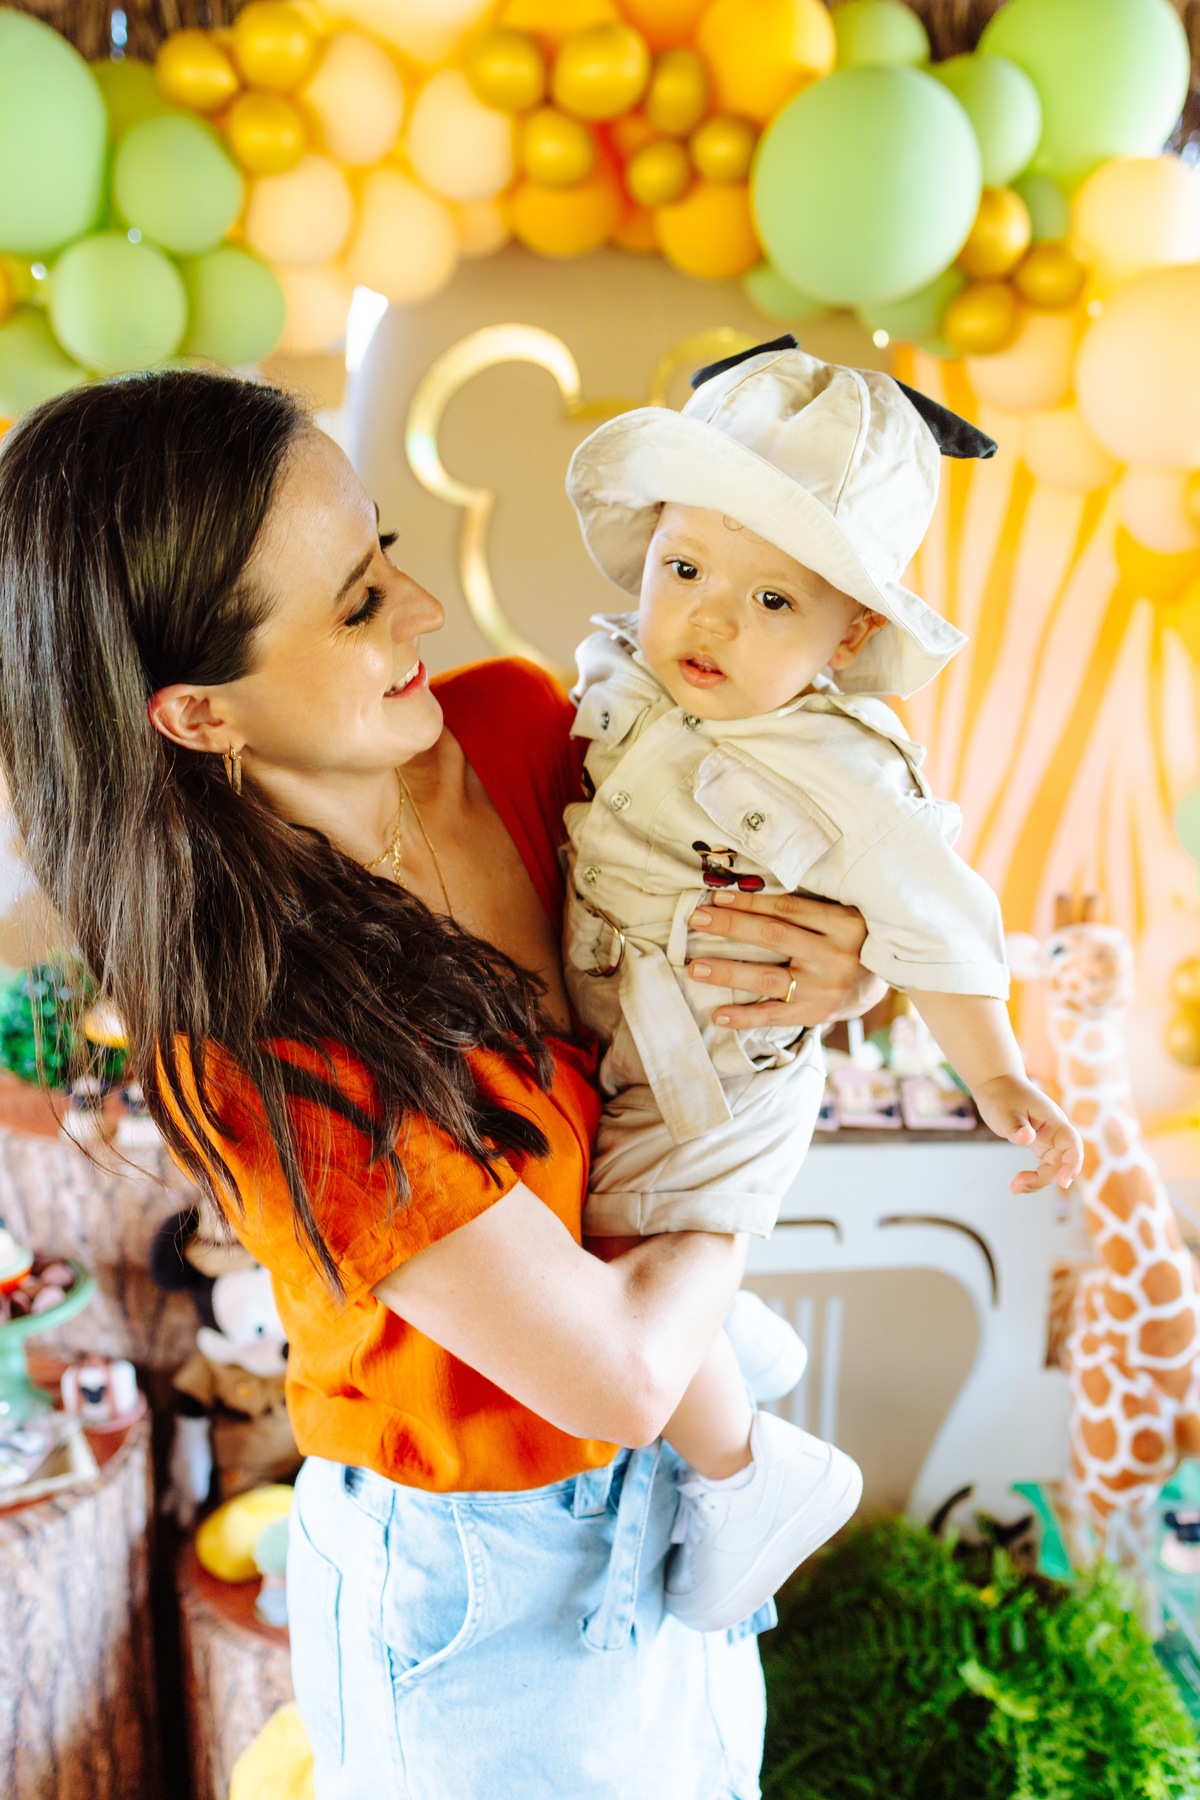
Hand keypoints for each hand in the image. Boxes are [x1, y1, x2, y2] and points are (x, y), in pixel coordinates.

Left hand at [686, 891, 885, 1029]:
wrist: (880, 983)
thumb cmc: (851, 941)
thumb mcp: (840, 917)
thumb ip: (805, 910)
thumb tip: (744, 898)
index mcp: (841, 922)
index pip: (787, 907)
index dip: (749, 902)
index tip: (716, 898)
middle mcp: (834, 954)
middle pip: (773, 936)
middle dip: (731, 927)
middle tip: (696, 920)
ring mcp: (825, 987)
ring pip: (768, 977)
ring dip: (728, 972)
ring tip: (696, 968)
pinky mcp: (817, 1013)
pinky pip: (775, 1015)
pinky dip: (745, 1017)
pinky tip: (718, 1014)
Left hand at [972, 1075, 1082, 1193]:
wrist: (996, 1084)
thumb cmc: (1002, 1095)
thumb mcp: (1005, 1111)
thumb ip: (1016, 1127)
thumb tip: (1027, 1139)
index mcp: (1054, 1121)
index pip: (1072, 1144)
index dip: (1072, 1164)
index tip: (1064, 1182)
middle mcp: (1056, 1132)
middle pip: (1061, 1162)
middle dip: (1044, 1178)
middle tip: (1016, 1185)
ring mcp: (1049, 1138)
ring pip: (1053, 1167)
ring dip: (1037, 1181)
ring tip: (1014, 1188)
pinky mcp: (1040, 1144)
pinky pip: (1044, 1165)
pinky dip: (1033, 1176)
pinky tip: (1017, 1184)